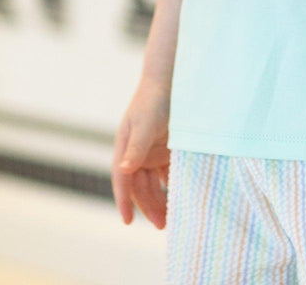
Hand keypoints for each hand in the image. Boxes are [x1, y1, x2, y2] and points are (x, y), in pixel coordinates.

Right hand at [111, 79, 171, 229]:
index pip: (122, 178)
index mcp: (125, 146)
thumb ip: (136, 148)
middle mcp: (137, 152)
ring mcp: (152, 152)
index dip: (123, 200)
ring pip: (154, 183)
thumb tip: (122, 170)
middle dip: (148, 206)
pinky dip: (173, 187)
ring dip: (160, 200)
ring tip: (173, 218)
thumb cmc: (154, 100)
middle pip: (139, 186)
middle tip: (161, 225)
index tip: (127, 221)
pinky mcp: (168, 150)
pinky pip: (169, 175)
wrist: (172, 80)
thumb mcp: (145, 124)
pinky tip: (183, 199)